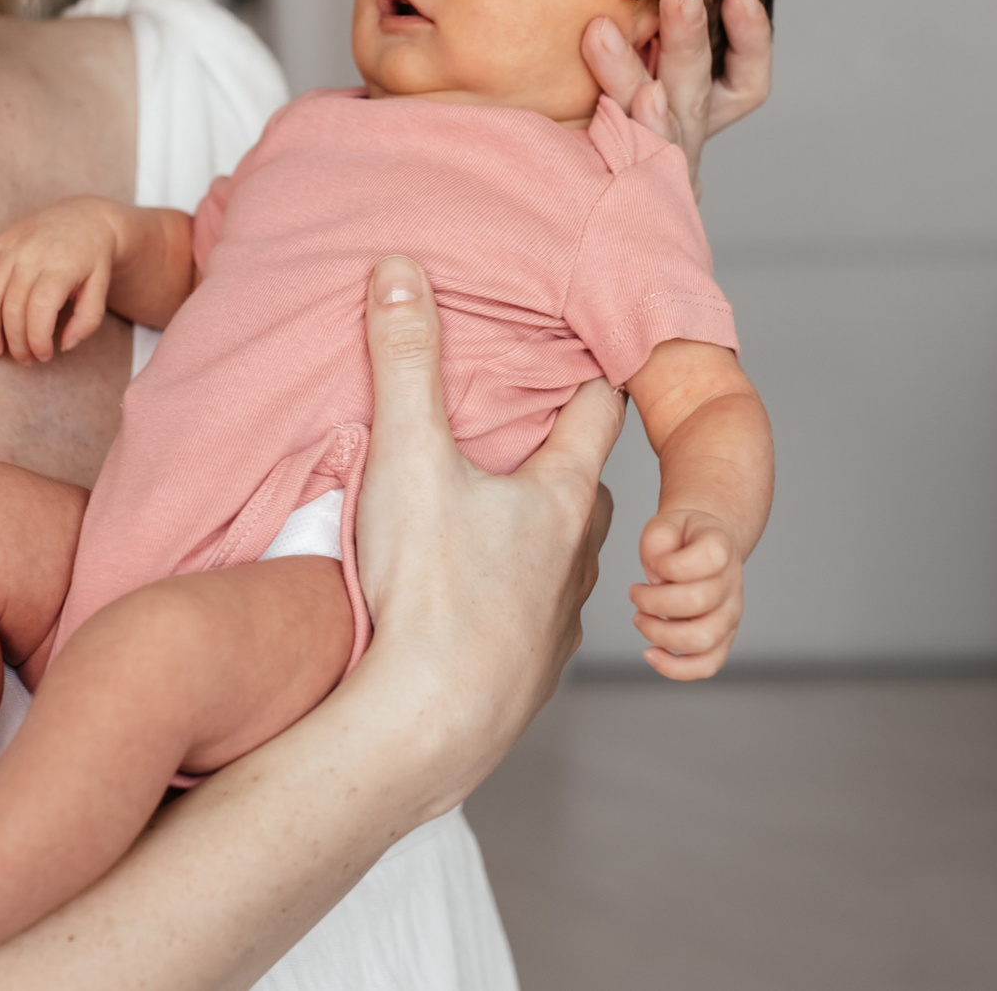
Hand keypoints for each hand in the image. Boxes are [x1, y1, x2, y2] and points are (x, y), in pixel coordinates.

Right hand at [0, 198, 121, 362]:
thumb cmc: (92, 257)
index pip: (39, 309)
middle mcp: (31, 255)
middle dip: (15, 341)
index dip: (37, 339)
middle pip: (11, 306)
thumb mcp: (102, 286)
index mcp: (61, 266)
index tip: (44, 356)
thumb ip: (89, 318)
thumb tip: (64, 345)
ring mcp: (10, 248)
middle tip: (24, 359)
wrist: (84, 217)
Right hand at [346, 256, 622, 814]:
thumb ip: (404, 360)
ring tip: (498, 526)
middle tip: (525, 442)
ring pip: (568, 564)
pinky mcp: (530, 680)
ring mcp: (559, 625)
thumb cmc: (428, 591)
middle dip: (562, 463)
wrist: (427, 727)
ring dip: (542, 541)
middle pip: (588, 492)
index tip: (587, 354)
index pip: (596, 414)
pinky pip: (536, 628)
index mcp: (560, 497)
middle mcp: (576, 558)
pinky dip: (516, 609)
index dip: (590, 377)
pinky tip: (480, 610)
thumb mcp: (407, 456)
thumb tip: (400, 268)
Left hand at [584, 0, 770, 191]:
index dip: (750, 39)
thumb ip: (642, 23)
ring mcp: (652, 173)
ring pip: (652, 128)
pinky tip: (591, 111)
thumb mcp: (632, 65)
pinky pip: (616, 168)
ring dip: (627, 75)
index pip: (743, 82)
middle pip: (694, 95)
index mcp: (694, 114)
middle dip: (688, 40)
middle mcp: (681, 145)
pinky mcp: (616, 194)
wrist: (568, 212)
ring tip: (600, 33)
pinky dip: (610, 138)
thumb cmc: (586, 115)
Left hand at [631, 508, 744, 680]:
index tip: (654, 564)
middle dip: (654, 601)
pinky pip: (707, 665)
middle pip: (698, 602)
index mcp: (721, 548)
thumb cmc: (681, 538)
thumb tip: (657, 582)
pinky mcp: (721, 639)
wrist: (702, 548)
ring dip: (661, 633)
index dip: (669, 565)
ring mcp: (730, 615)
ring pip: (702, 639)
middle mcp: (732, 584)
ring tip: (640, 618)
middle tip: (636, 593)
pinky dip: (677, 668)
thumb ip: (657, 542)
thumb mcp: (663, 524)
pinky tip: (651, 654)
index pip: (707, 560)